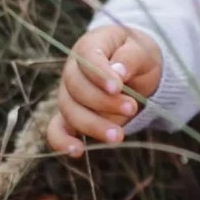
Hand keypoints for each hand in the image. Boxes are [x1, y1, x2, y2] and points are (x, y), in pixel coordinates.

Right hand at [46, 25, 163, 155]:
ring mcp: (68, 94)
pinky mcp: (70, 116)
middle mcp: (72, 70)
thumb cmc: (136, 55)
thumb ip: (130, 58)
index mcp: (89, 47)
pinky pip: (57, 129)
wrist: (134, 68)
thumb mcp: (142, 50)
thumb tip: (118, 73)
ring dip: (92, 125)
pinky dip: (62, 141)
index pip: (86, 57)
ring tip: (119, 136)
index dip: (99, 73)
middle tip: (132, 108)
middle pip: (76, 88)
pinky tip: (77, 152)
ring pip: (69, 111)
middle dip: (103, 102)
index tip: (118, 87)